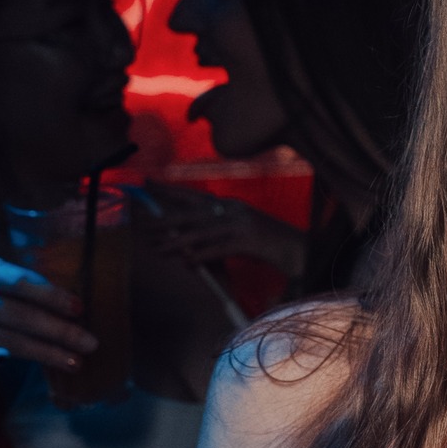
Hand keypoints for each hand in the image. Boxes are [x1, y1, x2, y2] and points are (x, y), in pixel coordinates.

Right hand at [0, 254, 96, 372]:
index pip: (16, 280)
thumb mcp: (3, 291)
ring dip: (40, 351)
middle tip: (90, 343)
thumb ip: (29, 294)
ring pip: (0, 337)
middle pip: (13, 311)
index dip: (48, 295)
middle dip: (55, 329)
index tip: (79, 308)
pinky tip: (1, 361)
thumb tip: (77, 309)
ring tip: (74, 361)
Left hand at [140, 182, 306, 276]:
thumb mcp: (242, 236)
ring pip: (200, 232)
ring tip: (156, 248)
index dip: (170, 191)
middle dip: (165, 216)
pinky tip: (187, 262)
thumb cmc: (273, 247)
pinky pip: (218, 248)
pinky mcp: (250, 241)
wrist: (304, 252)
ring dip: (176, 241)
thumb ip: (217, 238)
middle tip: (142, 222)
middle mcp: (235, 210)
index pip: (195, 196)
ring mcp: (243, 224)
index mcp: (233, 206)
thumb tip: (189, 249)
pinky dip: (201, 255)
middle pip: (192, 211)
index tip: (148, 185)